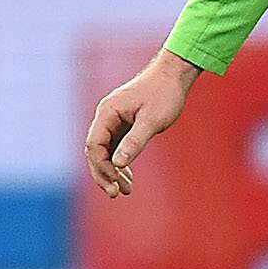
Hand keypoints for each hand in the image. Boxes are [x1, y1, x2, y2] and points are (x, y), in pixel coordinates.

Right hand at [84, 49, 201, 196]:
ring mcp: (114, 120)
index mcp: (107, 113)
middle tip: (116, 193)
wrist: (174, 75)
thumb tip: (118, 164)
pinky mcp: (124, 124)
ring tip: (125, 191)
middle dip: (104, 174)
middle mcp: (106, 117)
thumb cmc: (164, 94)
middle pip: (96, 151)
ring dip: (113, 171)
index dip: (101, 167)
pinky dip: (121, 162)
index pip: (94, 145)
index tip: (114, 183)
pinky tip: (128, 177)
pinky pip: (116, 147)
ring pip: (106, 151)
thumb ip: (135, 141)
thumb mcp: (152, 120)